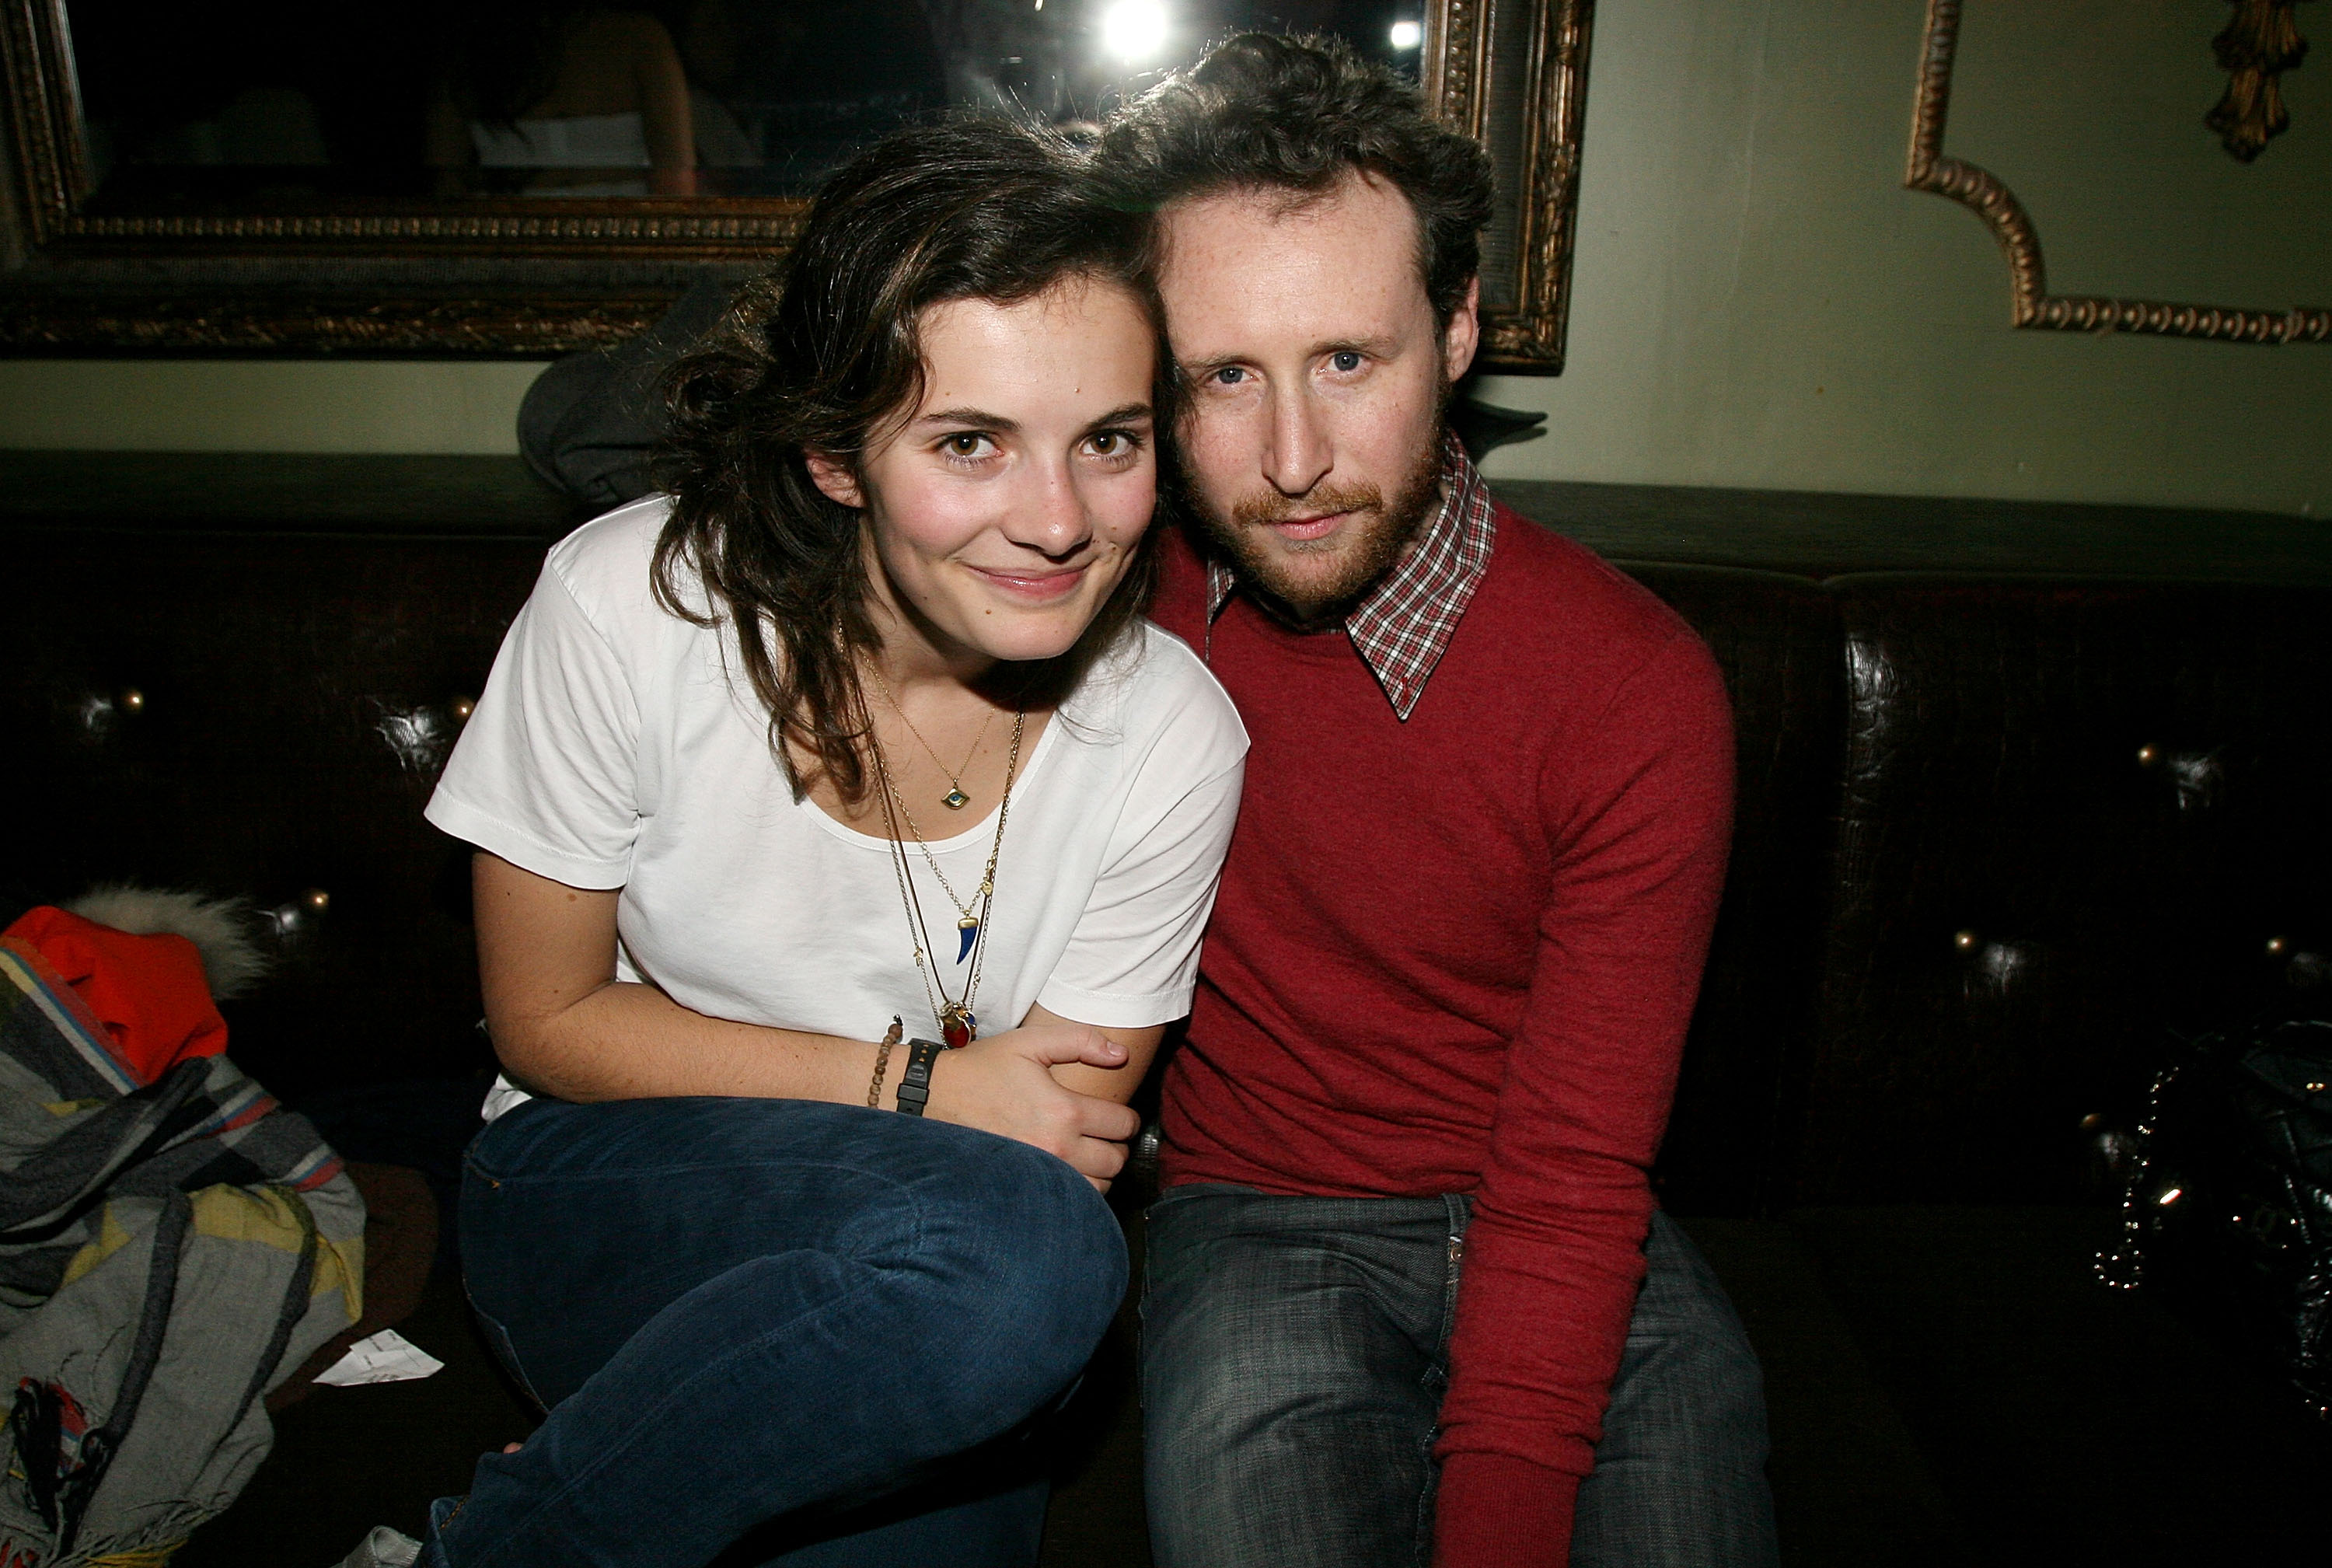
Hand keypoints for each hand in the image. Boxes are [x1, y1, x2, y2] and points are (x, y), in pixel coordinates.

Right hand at [921, 1021, 1140, 1188]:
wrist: (934, 1100)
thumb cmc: (983, 1069)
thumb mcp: (1031, 1043)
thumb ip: (1082, 1041)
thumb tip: (1122, 1055)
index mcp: (1064, 1110)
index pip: (1124, 1125)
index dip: (1126, 1118)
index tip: (1116, 1115)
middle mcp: (1056, 1148)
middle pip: (1116, 1161)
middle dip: (1116, 1147)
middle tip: (1102, 1136)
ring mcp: (1040, 1175)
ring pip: (1097, 1188)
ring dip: (1099, 1172)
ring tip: (1085, 1154)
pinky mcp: (1024, 1191)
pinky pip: (1069, 1204)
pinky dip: (1077, 1191)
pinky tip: (1067, 1173)